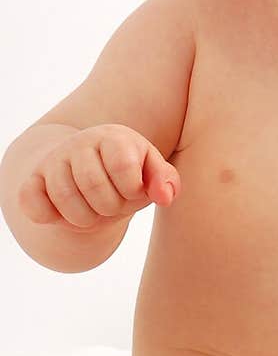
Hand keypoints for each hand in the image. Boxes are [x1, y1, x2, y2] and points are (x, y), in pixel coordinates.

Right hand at [18, 124, 180, 231]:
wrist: (89, 176)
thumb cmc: (128, 177)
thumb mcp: (151, 176)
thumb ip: (166, 182)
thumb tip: (165, 197)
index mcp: (114, 137)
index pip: (123, 167)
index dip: (131, 191)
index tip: (132, 192)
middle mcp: (80, 143)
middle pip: (93, 185)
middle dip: (109, 208)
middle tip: (112, 206)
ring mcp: (53, 161)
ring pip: (64, 198)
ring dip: (84, 218)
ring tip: (93, 212)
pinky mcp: (32, 181)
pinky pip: (33, 205)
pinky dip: (50, 218)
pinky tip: (64, 214)